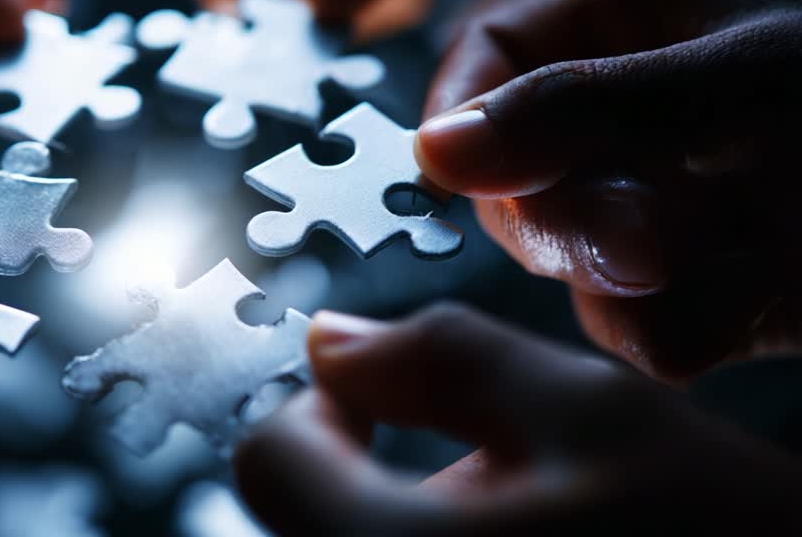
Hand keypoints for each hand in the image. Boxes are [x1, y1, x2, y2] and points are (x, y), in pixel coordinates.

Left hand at [235, 306, 801, 534]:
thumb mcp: (589, 413)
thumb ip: (441, 357)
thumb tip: (333, 341)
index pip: (270, 460)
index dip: (323, 406)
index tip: (380, 396)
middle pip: (296, 513)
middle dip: (361, 468)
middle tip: (473, 464)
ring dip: (392, 516)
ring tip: (513, 521)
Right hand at [413, 0, 801, 380]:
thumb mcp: (750, 79)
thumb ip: (586, 109)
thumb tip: (436, 147)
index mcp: (637, 9)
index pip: (486, 56)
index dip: (467, 121)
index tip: (468, 178)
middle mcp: (637, 103)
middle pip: (515, 172)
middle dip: (573, 219)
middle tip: (651, 246)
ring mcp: (670, 196)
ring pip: (571, 262)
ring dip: (646, 283)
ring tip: (748, 258)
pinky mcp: (708, 280)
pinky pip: (635, 325)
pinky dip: (693, 329)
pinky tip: (767, 299)